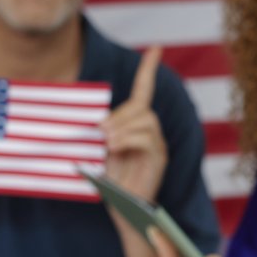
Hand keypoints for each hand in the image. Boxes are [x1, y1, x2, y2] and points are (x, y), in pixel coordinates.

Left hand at [103, 47, 166, 201]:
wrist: (122, 208)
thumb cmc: (109, 182)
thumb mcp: (100, 151)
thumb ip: (101, 133)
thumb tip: (97, 122)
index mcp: (136, 125)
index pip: (145, 91)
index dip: (149, 69)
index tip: (157, 48)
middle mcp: (151, 132)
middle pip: (141, 107)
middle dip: (119, 115)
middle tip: (99, 132)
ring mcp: (157, 145)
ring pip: (146, 120)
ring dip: (123, 127)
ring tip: (107, 141)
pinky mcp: (159, 158)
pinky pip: (148, 138)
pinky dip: (129, 138)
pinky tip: (115, 146)